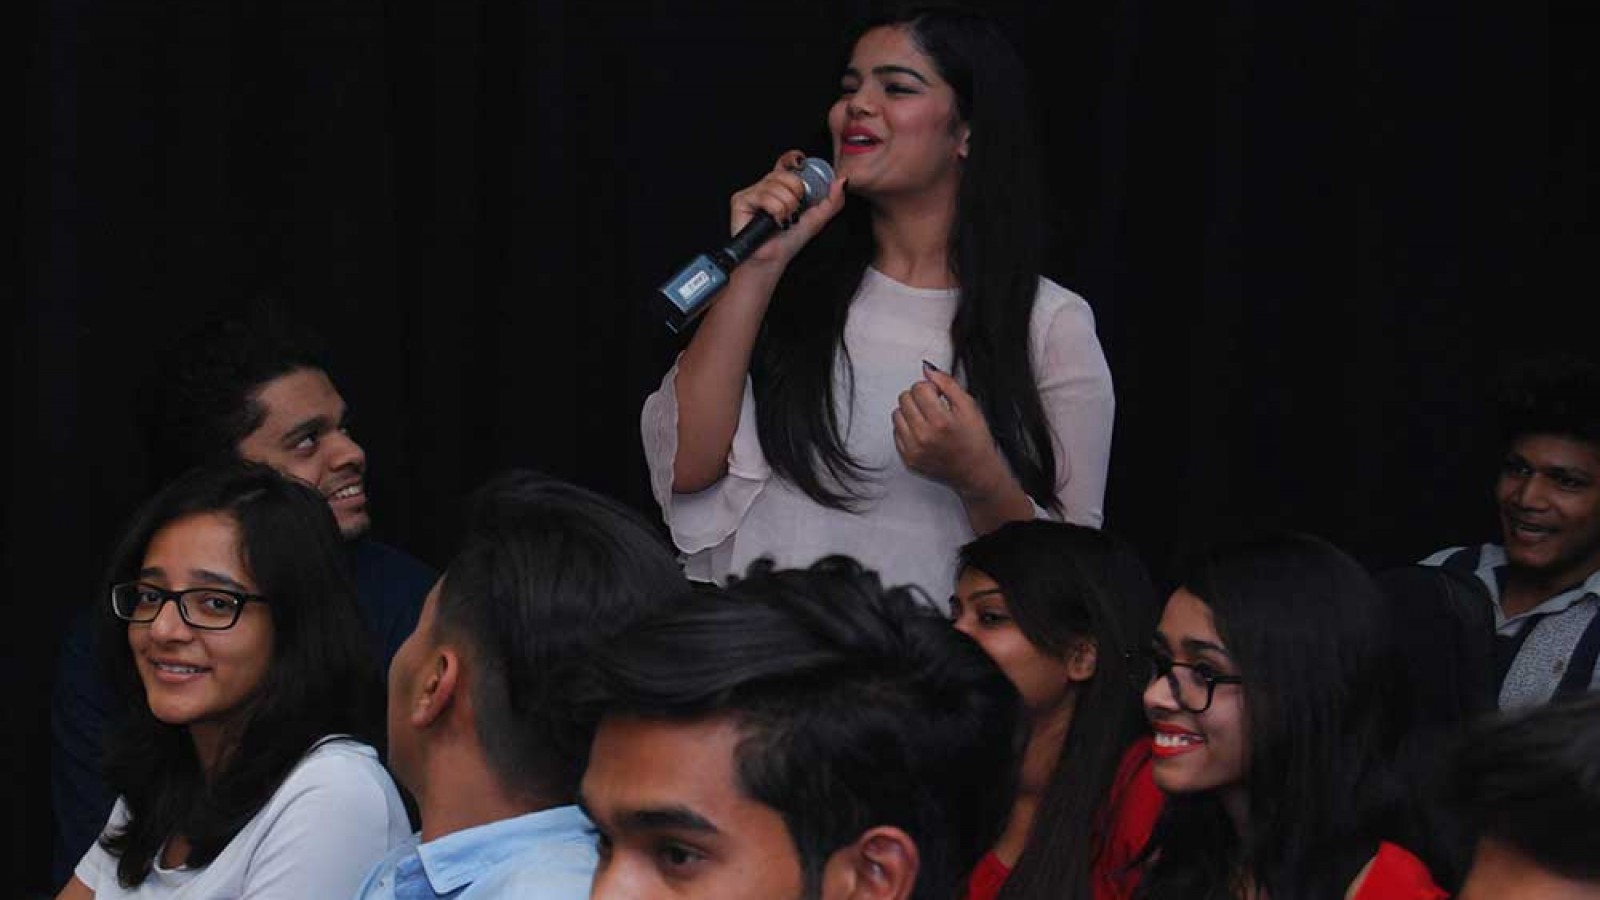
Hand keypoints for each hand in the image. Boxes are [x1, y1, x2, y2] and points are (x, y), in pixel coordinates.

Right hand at [729, 150, 847, 267]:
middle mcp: (766, 186)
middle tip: (794, 212)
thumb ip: (833, 200)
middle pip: (785, 173)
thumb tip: (842, 180)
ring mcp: (753, 191)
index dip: (794, 158)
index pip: (787, 161)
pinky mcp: (741, 200)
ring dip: (786, 208)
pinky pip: (765, 196)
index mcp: (782, 186)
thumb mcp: (817, 219)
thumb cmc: (789, 241)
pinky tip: (774, 222)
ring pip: (776, 186)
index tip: (802, 164)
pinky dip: (775, 211)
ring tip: (783, 221)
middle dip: (796, 194)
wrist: (773, 259)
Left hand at [892, 363, 1008, 497]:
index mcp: (941, 422)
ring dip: (910, 412)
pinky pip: (896, 433)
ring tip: (927, 418)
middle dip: (918, 397)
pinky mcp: (908, 459)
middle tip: (933, 406)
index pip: (919, 389)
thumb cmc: (975, 440)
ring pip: (897, 414)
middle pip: (904, 399)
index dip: (930, 387)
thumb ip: (948, 384)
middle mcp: (924, 437)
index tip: (938, 394)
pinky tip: (923, 432)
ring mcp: (914, 450)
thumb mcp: (969, 406)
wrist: (975, 471)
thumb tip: (927, 370)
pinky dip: (907, 428)